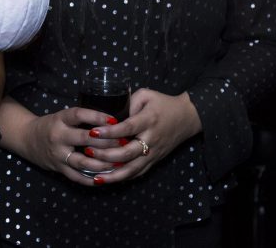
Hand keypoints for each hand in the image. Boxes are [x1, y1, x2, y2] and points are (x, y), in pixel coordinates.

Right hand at [20, 105, 121, 184]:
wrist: (27, 139)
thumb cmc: (52, 125)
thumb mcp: (63, 116)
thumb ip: (82, 119)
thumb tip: (111, 120)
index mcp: (60, 119)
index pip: (79, 115)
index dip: (97, 116)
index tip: (114, 120)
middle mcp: (58, 136)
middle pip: (85, 139)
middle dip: (106, 142)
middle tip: (124, 142)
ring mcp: (58, 154)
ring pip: (83, 161)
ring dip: (102, 163)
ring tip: (118, 163)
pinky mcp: (58, 168)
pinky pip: (76, 176)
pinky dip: (91, 179)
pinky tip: (105, 178)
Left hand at [76, 89, 201, 183]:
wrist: (187, 117)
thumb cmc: (163, 103)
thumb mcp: (146, 95)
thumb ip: (128, 102)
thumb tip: (111, 116)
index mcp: (149, 120)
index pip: (127, 128)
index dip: (110, 132)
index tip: (93, 132)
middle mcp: (152, 139)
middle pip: (128, 153)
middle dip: (106, 155)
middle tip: (88, 151)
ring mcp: (154, 153)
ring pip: (132, 169)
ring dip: (113, 174)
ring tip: (95, 176)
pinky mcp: (155, 161)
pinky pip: (137, 173)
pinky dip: (122, 178)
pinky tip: (108, 179)